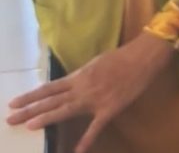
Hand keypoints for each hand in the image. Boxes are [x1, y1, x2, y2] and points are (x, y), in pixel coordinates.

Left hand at [6, 33, 172, 152]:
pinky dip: (86, 140)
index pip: (50, 87)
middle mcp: (82, 87)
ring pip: (67, 110)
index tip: (14, 103)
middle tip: (11, 118)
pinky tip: (78, 152)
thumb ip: (82, 76)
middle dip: (31, 109)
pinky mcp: (109, 109)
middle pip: (52, 100)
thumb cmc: (122, 57)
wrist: (143, 57)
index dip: (32, 96)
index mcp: (80, 75)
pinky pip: (95, 126)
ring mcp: (95, 99)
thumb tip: (71, 85)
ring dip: (48, 118)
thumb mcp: (97, 63)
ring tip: (30, 126)